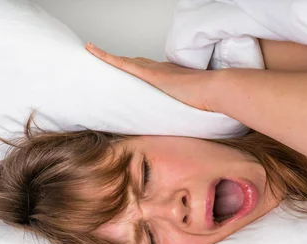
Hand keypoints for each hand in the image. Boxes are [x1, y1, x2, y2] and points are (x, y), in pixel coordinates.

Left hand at [85, 42, 216, 111]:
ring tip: (92, 54)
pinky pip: (121, 63)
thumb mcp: (195, 110)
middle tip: (105, 61)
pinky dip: (105, 57)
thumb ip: (188, 115)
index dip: (138, 70)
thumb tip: (189, 129)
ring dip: (109, 59)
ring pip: (126, 62)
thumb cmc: (210, 103)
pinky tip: (91, 50)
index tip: (131, 72)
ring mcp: (154, 71)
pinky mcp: (149, 74)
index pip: (149, 72)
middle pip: (135, 64)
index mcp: (172, 78)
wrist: (215, 91)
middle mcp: (161, 69)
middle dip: (120, 63)